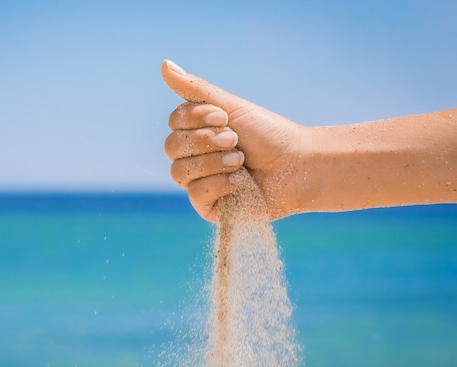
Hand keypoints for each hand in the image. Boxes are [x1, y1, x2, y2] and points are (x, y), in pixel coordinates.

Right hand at [162, 60, 307, 221]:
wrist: (298, 166)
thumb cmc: (269, 135)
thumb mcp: (231, 107)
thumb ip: (195, 89)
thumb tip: (163, 64)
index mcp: (198, 132)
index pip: (174, 123)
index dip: (195, 119)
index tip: (224, 117)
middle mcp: (195, 157)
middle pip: (172, 147)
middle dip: (206, 141)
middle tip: (235, 140)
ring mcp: (200, 183)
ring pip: (180, 172)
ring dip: (214, 163)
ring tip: (240, 161)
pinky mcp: (209, 207)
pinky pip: (195, 195)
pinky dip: (220, 185)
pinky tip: (240, 182)